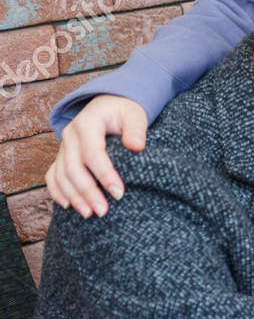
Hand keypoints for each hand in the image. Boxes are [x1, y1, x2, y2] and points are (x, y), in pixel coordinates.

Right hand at [46, 95, 146, 216]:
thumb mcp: (135, 115)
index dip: (104, 175)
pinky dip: (56, 191)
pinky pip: (52, 175)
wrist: (109, 104)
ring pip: (60, 174)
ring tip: (89, 214)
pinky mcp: (62, 155)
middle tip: (103, 211)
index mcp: (87, 123)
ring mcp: (64, 146)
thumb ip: (136, 130)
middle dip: (87, 192)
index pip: (92, 153)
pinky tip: (67, 205)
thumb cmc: (125, 112)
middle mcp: (70, 135)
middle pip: (73, 168)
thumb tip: (136, 147)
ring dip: (73, 196)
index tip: (119, 194)